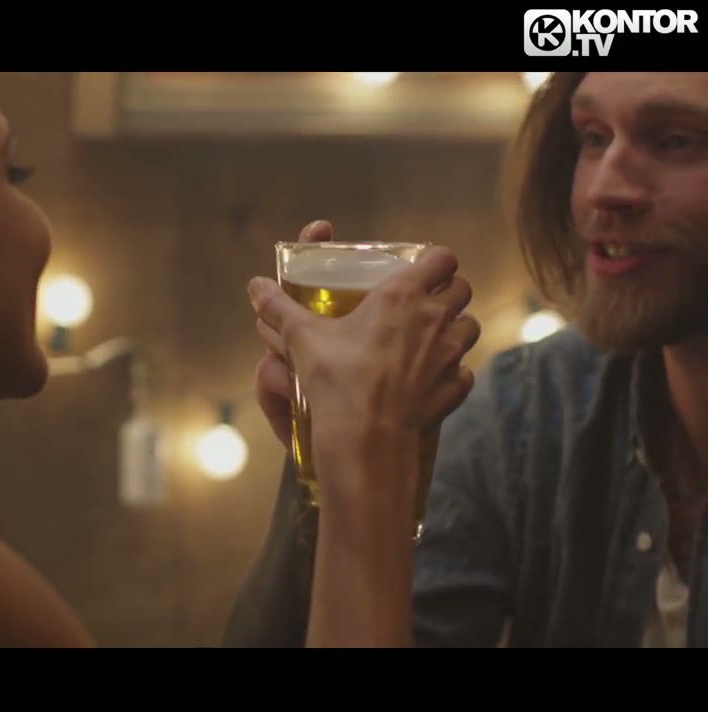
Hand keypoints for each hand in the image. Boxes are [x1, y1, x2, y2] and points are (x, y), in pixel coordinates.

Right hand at [247, 235, 479, 444]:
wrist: (367, 440)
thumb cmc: (337, 381)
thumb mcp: (303, 339)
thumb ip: (280, 308)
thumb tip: (255, 285)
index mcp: (403, 296)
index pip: (442, 257)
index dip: (434, 260)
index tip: (418, 268)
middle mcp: (436, 319)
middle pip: (462, 289)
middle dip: (446, 291)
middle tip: (420, 302)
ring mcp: (451, 355)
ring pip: (470, 327)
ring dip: (454, 328)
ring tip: (428, 338)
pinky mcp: (456, 388)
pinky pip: (464, 371)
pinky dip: (452, 371)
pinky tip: (429, 378)